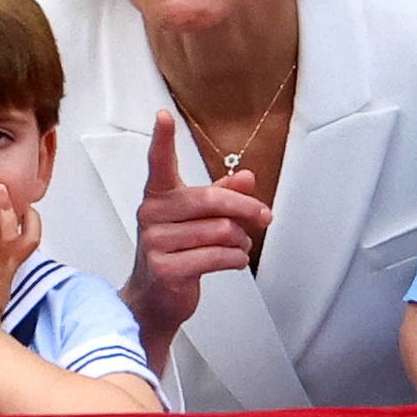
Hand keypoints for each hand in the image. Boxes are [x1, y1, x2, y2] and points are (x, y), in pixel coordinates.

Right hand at [121, 110, 272, 339]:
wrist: (154, 300)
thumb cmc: (177, 251)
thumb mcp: (199, 218)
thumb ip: (222, 195)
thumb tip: (248, 177)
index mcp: (159, 196)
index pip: (159, 163)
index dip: (162, 139)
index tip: (163, 116)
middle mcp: (152, 214)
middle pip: (212, 200)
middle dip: (246, 209)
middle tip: (264, 216)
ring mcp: (155, 242)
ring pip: (220, 231)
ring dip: (241, 240)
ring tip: (240, 245)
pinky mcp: (166, 269)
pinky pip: (217, 256)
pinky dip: (236, 258)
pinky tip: (234, 260)